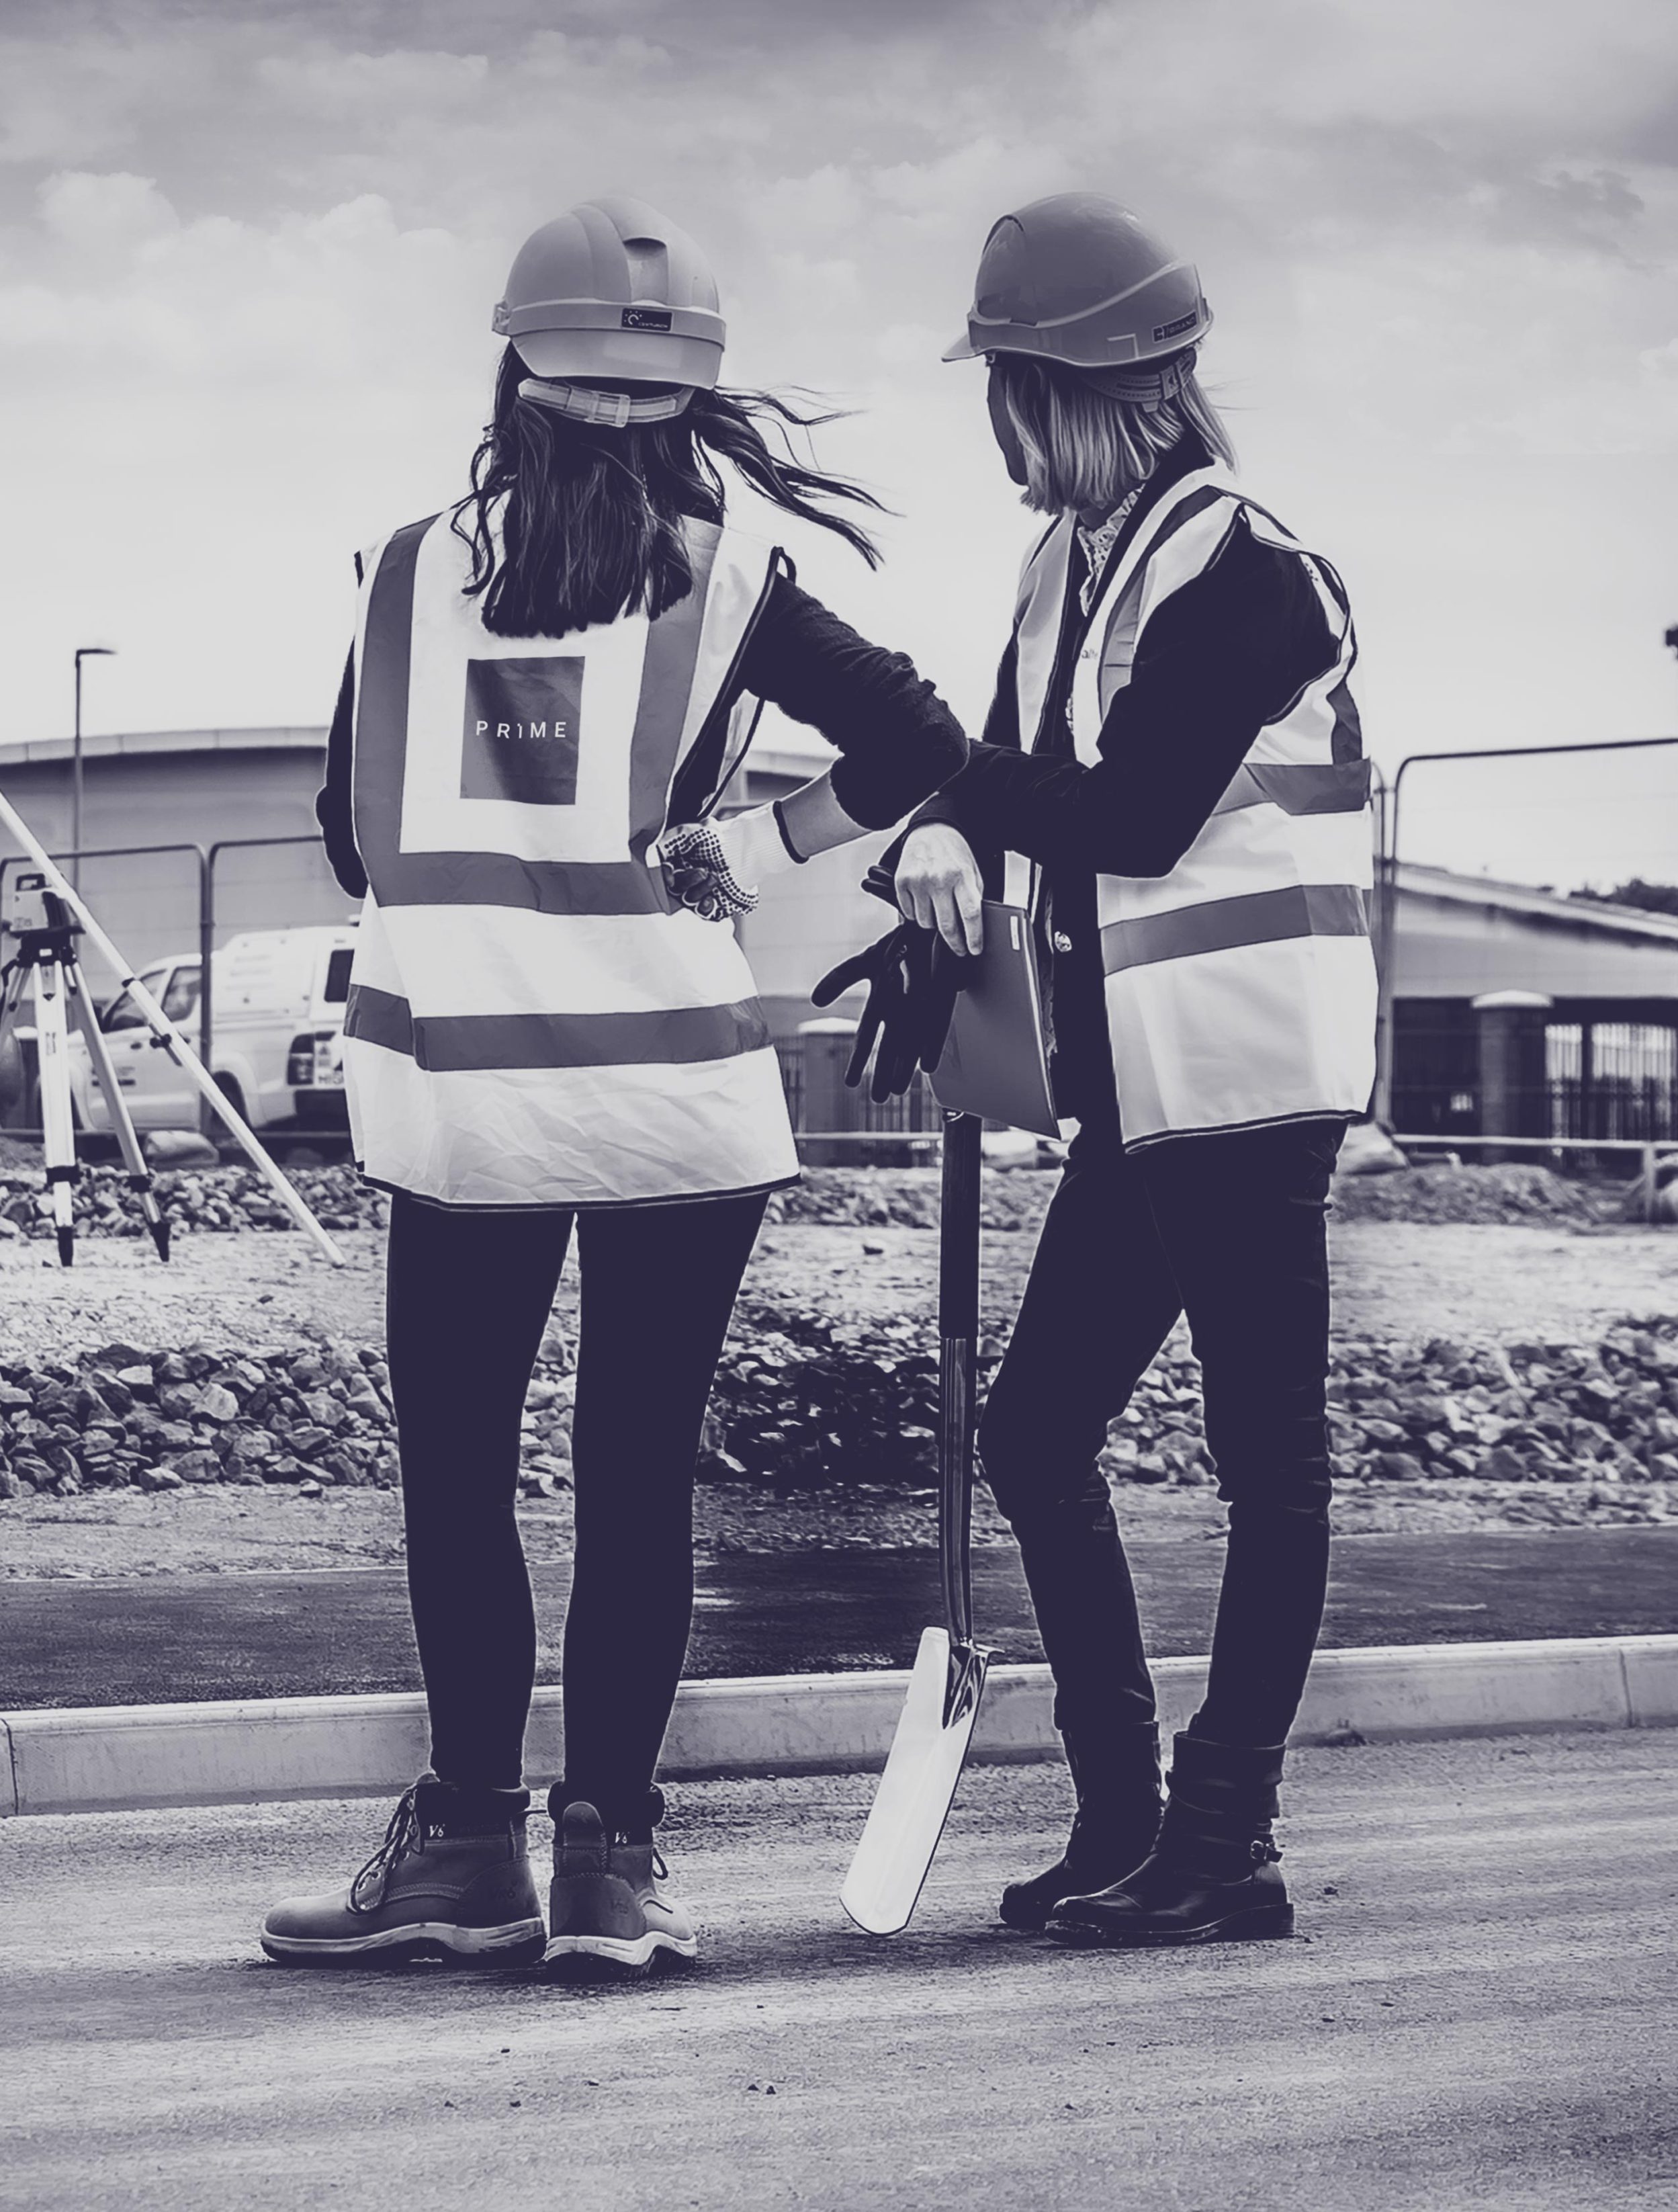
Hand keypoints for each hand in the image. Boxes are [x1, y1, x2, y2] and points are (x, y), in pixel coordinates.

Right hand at [659, 807, 799, 922]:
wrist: (745, 847)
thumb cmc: (717, 837)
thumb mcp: (689, 831)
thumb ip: (667, 842)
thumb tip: (654, 854)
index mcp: (677, 863)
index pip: (663, 875)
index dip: (664, 877)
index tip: (670, 875)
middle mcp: (686, 880)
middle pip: (677, 889)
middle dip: (688, 881)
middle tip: (703, 871)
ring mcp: (700, 892)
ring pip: (690, 900)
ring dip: (699, 891)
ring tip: (714, 878)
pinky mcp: (714, 904)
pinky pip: (704, 913)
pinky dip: (706, 909)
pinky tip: (711, 900)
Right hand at [811, 921, 967, 1100]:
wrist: (928, 926)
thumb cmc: (899, 944)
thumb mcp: (865, 961)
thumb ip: (841, 979)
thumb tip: (815, 1001)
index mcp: (882, 1002)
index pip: (867, 1035)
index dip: (860, 1059)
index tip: (850, 1083)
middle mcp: (902, 1009)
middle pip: (891, 1046)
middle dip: (884, 1071)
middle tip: (879, 1098)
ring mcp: (922, 1005)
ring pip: (911, 1042)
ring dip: (905, 1066)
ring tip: (899, 1088)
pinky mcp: (943, 996)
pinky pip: (936, 1025)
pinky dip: (930, 1045)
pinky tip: (928, 1064)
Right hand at [894, 823, 984, 957]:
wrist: (931, 831)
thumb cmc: (954, 854)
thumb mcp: (972, 871)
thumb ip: (974, 897)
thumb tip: (975, 928)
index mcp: (961, 875)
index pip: (970, 914)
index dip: (973, 937)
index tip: (974, 949)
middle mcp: (939, 879)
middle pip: (947, 925)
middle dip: (955, 942)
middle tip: (959, 947)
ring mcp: (918, 881)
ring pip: (926, 923)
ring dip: (934, 924)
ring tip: (938, 909)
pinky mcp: (901, 882)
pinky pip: (909, 914)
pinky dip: (917, 914)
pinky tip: (924, 902)